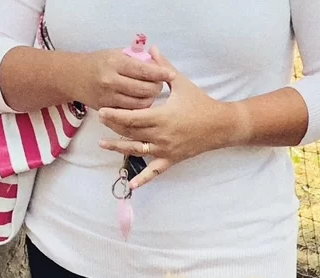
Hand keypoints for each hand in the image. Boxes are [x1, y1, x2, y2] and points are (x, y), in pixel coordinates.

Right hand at [76, 48, 169, 110]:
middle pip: (144, 90)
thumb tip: (157, 62)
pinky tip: (141, 105)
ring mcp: (109, 98)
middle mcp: (112, 81)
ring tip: (150, 94)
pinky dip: (139, 110)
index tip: (170, 75)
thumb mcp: (115, 54)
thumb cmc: (99, 63)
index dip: (159, 73)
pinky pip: (129, 115)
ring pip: (139, 105)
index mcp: (116, 63)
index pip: (143, 70)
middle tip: (159, 86)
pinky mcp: (107, 110)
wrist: (74, 76)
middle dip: (156, 89)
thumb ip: (135, 59)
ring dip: (149, 101)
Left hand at [98, 50, 237, 187]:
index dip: (115, 115)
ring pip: (137, 150)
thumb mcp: (180, 83)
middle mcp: (161, 136)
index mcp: (162, 117)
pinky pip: (155, 171)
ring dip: (119, 148)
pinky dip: (143, 179)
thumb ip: (163, 68)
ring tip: (103, 144)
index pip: (132, 117)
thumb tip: (151, 48)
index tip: (101, 111)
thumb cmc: (200, 103)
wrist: (220, 125)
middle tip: (99, 119)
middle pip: (131, 133)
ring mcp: (165, 150)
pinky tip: (131, 186)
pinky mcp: (171, 160)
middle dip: (113, 126)